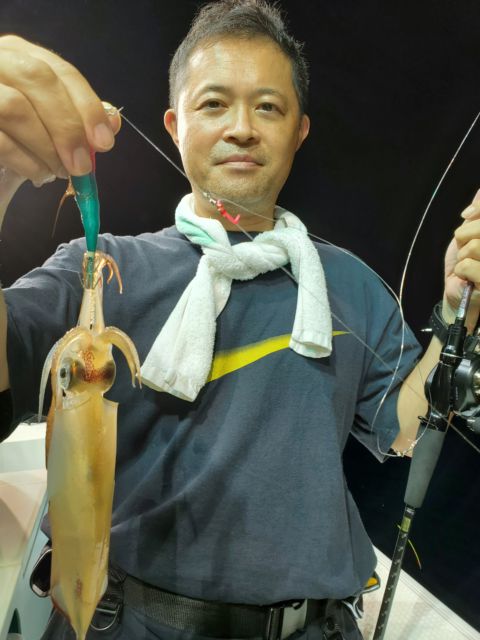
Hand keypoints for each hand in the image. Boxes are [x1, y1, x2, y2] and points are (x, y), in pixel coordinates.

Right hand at [0, 35, 120, 186]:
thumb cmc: (21, 139)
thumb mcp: (51, 127)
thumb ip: (79, 120)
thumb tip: (112, 123)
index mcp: (20, 55)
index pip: (60, 70)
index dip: (87, 106)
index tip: (105, 142)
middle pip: (36, 78)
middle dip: (67, 126)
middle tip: (82, 166)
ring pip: (15, 107)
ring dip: (46, 147)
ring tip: (59, 171)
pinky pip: (1, 140)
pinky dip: (27, 162)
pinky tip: (39, 174)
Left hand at [444, 189, 479, 327]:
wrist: (460, 293)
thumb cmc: (467, 263)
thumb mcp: (470, 233)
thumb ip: (479, 213)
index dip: (478, 211)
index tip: (467, 217)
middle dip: (466, 235)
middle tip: (465, 247)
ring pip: (475, 246)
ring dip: (463, 255)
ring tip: (468, 264)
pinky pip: (468, 265)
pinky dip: (462, 270)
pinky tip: (468, 277)